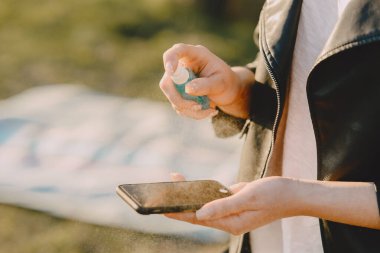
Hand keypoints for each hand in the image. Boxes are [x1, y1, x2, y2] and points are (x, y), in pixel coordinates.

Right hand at [160, 43, 253, 118]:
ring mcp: (178, 81)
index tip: (171, 72)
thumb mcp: (221, 82)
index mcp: (195, 55)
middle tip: (198, 107)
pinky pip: (179, 106)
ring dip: (189, 109)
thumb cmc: (226, 81)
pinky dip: (192, 113)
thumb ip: (206, 84)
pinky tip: (207, 111)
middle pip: (167, 81)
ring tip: (211, 110)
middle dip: (179, 98)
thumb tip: (187, 89)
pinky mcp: (178, 94)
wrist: (228, 91)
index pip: (177, 51)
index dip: (170, 59)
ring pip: (172, 97)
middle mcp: (183, 66)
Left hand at [165, 176, 379, 233]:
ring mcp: (232, 212)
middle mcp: (229, 220)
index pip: (198, 218)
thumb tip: (199, 212)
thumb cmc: (274, 195)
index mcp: (231, 223)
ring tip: (175, 183)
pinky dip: (204, 192)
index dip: (178, 213)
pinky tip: (195, 186)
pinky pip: (215, 198)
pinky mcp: (235, 203)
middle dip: (180, 203)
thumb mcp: (248, 197)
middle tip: (163, 191)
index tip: (162, 207)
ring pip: (205, 205)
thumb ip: (223, 205)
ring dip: (191, 195)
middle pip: (198, 212)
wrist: (293, 193)